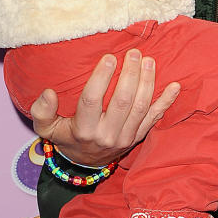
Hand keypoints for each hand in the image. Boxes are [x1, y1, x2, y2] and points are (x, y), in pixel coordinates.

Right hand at [30, 48, 179, 166]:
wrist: (85, 164)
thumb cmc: (66, 136)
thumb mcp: (47, 128)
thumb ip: (42, 111)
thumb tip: (49, 92)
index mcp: (84, 129)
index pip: (93, 100)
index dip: (101, 77)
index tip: (109, 57)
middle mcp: (107, 134)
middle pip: (123, 101)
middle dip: (131, 74)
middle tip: (134, 53)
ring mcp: (126, 137)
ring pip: (141, 107)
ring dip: (148, 82)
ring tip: (149, 61)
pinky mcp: (138, 137)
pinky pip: (155, 118)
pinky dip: (166, 102)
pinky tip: (175, 86)